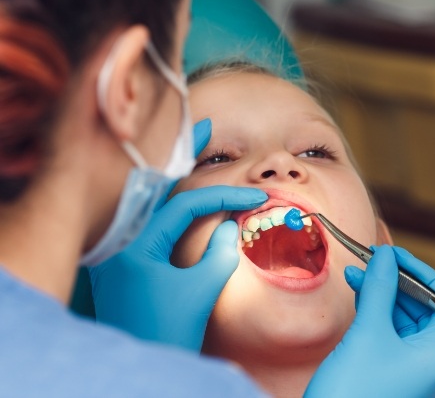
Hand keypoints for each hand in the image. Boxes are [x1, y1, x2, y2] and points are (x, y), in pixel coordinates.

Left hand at [89, 119, 267, 351]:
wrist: (135, 371)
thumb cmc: (164, 335)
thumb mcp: (199, 294)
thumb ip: (220, 254)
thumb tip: (229, 225)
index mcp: (135, 244)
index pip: (185, 204)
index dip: (223, 196)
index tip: (253, 196)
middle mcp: (122, 238)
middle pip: (157, 183)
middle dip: (182, 152)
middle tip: (204, 122)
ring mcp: (122, 246)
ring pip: (152, 196)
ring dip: (175, 169)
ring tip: (193, 143)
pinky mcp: (128, 256)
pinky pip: (150, 215)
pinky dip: (169, 196)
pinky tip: (180, 185)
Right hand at [305, 245, 434, 397]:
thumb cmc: (352, 390)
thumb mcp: (368, 333)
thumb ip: (380, 290)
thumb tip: (386, 255)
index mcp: (434, 357)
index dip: (425, 276)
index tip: (396, 257)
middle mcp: (423, 361)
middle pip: (421, 308)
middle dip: (397, 280)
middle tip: (372, 259)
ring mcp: (402, 365)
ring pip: (398, 316)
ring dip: (380, 291)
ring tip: (356, 271)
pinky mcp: (381, 365)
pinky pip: (383, 328)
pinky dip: (370, 306)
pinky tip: (356, 290)